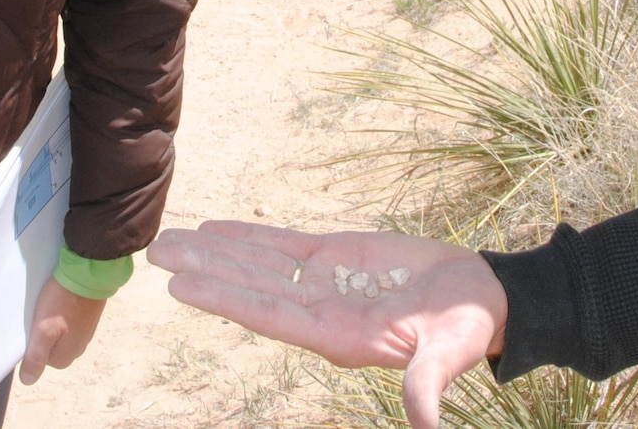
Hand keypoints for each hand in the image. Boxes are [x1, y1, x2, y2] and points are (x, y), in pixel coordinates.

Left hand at [18, 277, 105, 384]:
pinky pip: (69, 321)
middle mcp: (77, 349)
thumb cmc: (63, 302)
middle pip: (49, 345)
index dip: (32, 340)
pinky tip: (61, 301)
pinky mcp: (88, 319)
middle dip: (43, 331)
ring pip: (59, 333)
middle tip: (40, 313)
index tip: (33, 324)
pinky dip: (63, 312)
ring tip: (51, 305)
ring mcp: (84, 334)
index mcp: (65, 357)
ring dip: (53, 321)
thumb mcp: (43, 330)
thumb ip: (35, 356)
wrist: (90, 275)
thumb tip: (27, 381)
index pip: (39, 357)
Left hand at [148, 221, 506, 428]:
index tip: (182, 286)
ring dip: (214, 251)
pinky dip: (248, 236)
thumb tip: (427, 428)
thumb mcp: (449, 354)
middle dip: (204, 269)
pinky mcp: (335, 257)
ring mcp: (323, 284)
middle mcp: (319, 313)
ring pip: (258, 264)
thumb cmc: (467, 329)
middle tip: (154, 253)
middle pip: (251, 287)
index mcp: (338, 337)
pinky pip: (282, 246)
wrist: (483, 300)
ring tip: (170, 238)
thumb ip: (429, 384)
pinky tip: (215, 229)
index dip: (227, 298)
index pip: (271, 315)